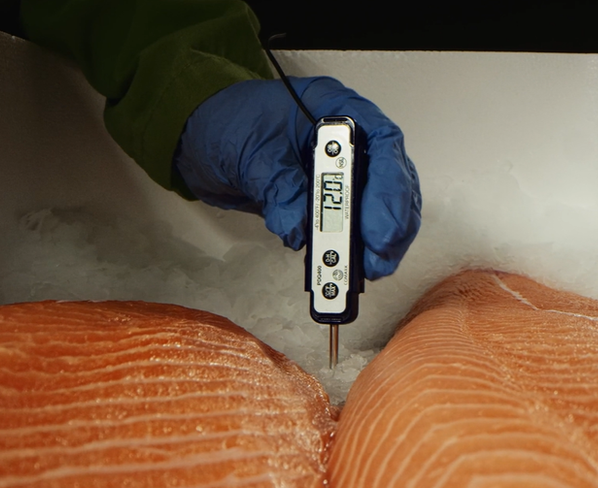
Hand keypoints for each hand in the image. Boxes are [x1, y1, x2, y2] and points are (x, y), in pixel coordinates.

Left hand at [174, 76, 420, 280]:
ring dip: (381, 242)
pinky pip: (358, 225)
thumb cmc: (229, 124)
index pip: (383, 143)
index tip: (380, 228)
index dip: (389, 187)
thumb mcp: (251, 151)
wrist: (204, 139)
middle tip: (377, 257)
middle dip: (391, 222)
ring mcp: (345, 170)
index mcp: (336, 109)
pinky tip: (351, 265)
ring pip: (384, 206)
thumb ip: (279, 186)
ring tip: (369, 269)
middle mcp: (349, 139)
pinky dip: (358, 247)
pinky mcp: (331, 200)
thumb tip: (300, 226)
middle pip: (393, 180)